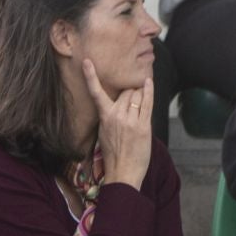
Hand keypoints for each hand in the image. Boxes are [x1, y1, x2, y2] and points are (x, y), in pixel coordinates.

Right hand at [81, 59, 152, 188]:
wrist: (122, 173)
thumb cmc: (113, 156)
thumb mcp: (104, 134)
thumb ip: (110, 117)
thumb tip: (118, 104)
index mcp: (104, 117)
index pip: (96, 93)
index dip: (91, 76)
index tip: (87, 62)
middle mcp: (117, 116)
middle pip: (125, 91)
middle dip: (129, 89)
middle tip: (132, 91)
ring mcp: (130, 121)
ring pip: (136, 95)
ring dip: (139, 92)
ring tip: (141, 91)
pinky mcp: (143, 126)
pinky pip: (146, 103)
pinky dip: (148, 90)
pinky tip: (149, 82)